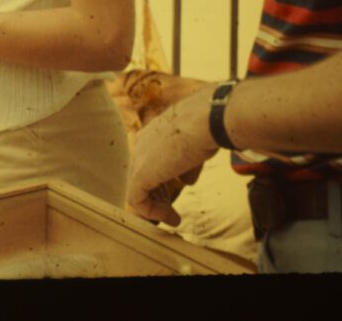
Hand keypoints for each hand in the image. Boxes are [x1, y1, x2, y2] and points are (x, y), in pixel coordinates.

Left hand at [126, 83, 217, 225]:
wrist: (204, 122)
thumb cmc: (205, 130)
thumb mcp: (194, 149)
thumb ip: (186, 166)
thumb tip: (186, 181)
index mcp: (152, 135)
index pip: (149, 162)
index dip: (161, 181)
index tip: (174, 194)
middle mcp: (141, 145)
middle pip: (141, 176)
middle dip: (156, 196)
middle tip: (171, 212)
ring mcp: (138, 159)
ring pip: (137, 189)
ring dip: (155, 207)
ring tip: (172, 219)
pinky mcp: (140, 174)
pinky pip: (137, 200)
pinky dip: (152, 212)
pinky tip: (171, 217)